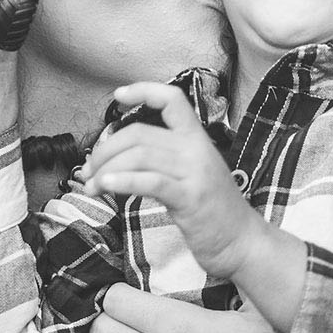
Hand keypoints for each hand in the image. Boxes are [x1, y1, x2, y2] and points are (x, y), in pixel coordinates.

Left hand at [83, 81, 259, 280]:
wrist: (243, 242)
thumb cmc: (213, 212)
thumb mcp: (193, 175)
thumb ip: (165, 160)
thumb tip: (119, 157)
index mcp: (197, 139)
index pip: (172, 100)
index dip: (143, 90)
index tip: (118, 95)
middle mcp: (197, 149)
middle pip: (140, 133)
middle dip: (106, 149)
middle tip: (89, 170)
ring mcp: (195, 173)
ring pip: (140, 155)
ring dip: (107, 169)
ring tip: (92, 186)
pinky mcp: (190, 198)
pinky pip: (150, 181)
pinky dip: (123, 181)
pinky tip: (107, 186)